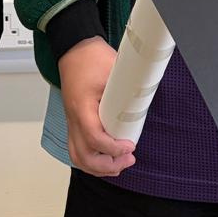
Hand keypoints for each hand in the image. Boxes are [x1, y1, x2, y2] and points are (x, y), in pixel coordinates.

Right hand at [57, 37, 135, 176]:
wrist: (74, 49)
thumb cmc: (90, 57)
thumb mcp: (113, 70)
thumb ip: (128, 87)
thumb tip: (146, 99)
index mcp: (82, 106)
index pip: (94, 137)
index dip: (114, 148)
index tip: (130, 146)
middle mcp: (73, 118)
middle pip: (83, 155)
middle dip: (107, 165)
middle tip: (128, 159)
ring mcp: (71, 121)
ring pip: (77, 157)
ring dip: (98, 167)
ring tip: (119, 165)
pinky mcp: (73, 121)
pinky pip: (77, 149)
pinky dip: (90, 160)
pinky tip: (106, 160)